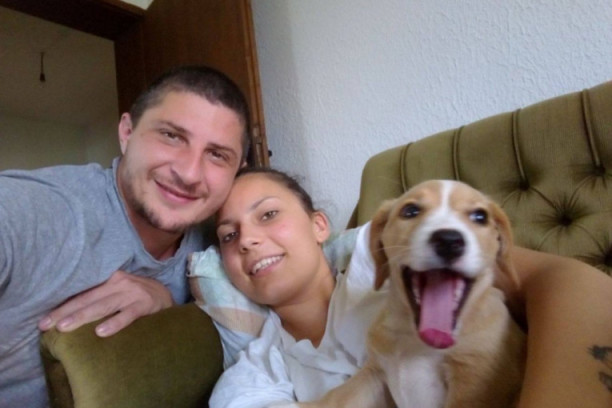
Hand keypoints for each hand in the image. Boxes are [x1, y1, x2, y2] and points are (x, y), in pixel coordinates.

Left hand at [38, 270, 174, 336]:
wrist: (166, 296)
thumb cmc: (136, 297)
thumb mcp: (117, 291)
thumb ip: (99, 298)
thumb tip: (68, 314)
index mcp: (110, 279)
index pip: (82, 293)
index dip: (62, 306)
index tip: (44, 320)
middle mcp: (119, 283)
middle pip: (88, 299)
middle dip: (65, 312)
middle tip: (47, 325)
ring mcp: (132, 294)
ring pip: (103, 306)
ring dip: (82, 316)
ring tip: (65, 327)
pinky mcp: (145, 305)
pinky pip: (127, 315)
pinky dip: (114, 323)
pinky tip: (101, 332)